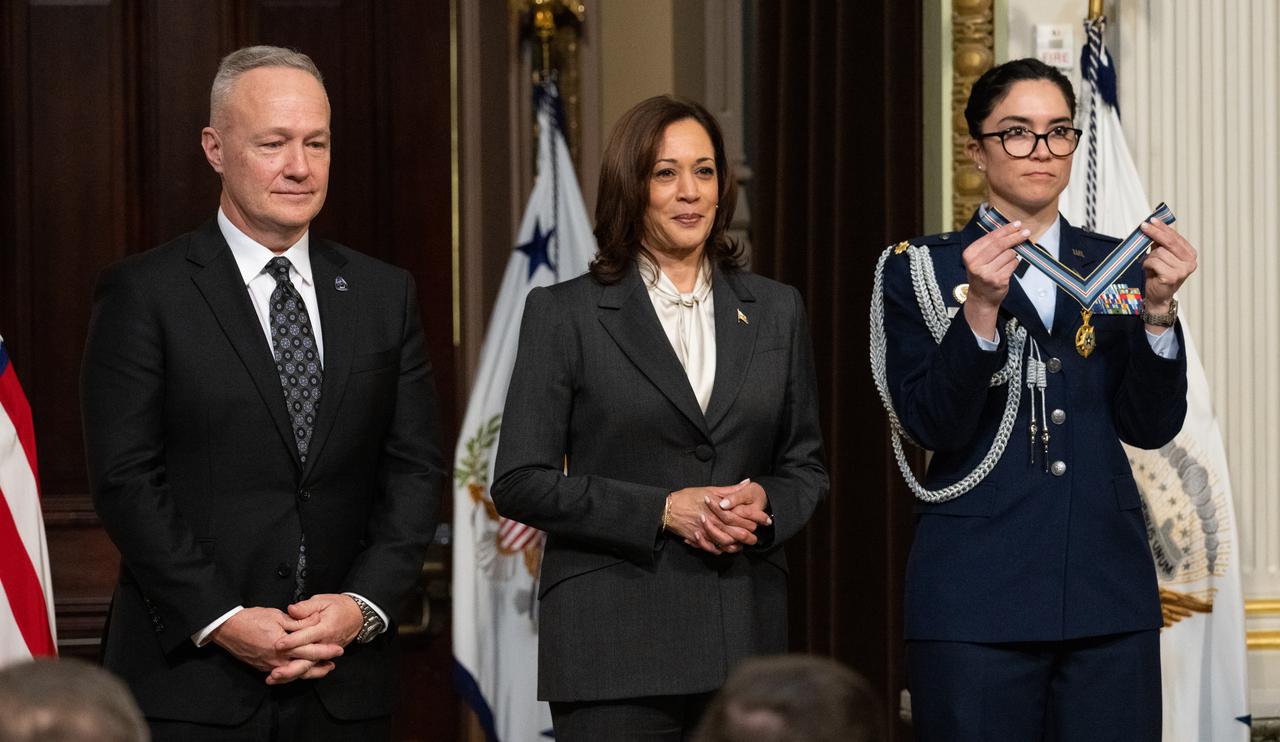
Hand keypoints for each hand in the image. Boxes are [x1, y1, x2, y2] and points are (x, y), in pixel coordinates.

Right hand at [210, 607, 338, 683]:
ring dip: (309, 673)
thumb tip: (315, 621)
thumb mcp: (278, 616)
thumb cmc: (252, 619)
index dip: (325, 651)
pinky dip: (294, 674)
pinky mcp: (263, 667)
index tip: (337, 649)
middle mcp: (277, 659)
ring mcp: (269, 666)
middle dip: (321, 666)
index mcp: (283, 645)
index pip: (309, 650)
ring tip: (322, 670)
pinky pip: (282, 674)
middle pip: (304, 666)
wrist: (228, 629)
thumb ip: (298, 622)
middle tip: (334, 663)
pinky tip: (300, 672)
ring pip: (294, 674)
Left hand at [267, 594, 362, 684]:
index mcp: (325, 628)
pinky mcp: (322, 657)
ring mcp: (324, 653)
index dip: (292, 641)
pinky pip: (309, 668)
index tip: (277, 645)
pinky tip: (282, 679)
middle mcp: (325, 644)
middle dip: (290, 668)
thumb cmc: (338, 607)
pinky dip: (296, 674)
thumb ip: (306, 607)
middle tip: (274, 673)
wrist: (357, 616)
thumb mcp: (323, 601)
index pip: (307, 637)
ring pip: (307, 667)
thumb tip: (291, 610)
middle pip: (307, 659)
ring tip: (274, 678)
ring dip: (291, 674)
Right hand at [665, 481, 757, 554]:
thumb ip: (731, 489)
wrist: (668, 508)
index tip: (764, 521)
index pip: (742, 516)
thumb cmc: (688, 497)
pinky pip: (713, 549)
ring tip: (743, 544)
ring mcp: (706, 531)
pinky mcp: (699, 539)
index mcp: (719, 507)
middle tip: (755, 537)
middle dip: (749, 536)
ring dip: (737, 545)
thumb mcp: (710, 489)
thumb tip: (747, 482)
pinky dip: (722, 550)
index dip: (755, 520)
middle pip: (737, 532)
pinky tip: (727, 548)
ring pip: (727, 543)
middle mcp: (714, 520)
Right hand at [962, 221, 1030, 339]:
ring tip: (1007, 261)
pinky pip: (1013, 264)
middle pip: (1000, 245)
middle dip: (1015, 237)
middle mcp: (975, 264)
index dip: (1005, 230)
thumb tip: (1011, 229)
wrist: (981, 297)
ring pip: (1009, 254)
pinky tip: (1008, 268)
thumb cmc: (982, 274)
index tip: (1016, 224)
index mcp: (969, 254)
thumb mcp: (979, 258)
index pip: (990, 238)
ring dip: (1013, 255)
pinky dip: (1014, 264)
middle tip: (1026, 232)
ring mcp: (987, 273)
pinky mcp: (998, 280)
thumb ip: (990, 245)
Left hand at [1140, 219, 1197, 313]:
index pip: (1176, 237)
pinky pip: (1154, 262)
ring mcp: (1182, 270)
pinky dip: (1147, 264)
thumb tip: (1152, 226)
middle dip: (1154, 232)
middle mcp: (1190, 262)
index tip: (1153, 220)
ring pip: (1159, 252)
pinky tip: (1149, 270)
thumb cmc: (1159, 275)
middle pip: (1169, 242)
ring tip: (1150, 264)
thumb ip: (1159, 243)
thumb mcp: (1161, 256)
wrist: (1158, 296)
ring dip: (1149, 257)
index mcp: (1190, 254)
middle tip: (1143, 226)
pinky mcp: (1172, 277)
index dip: (1163, 228)